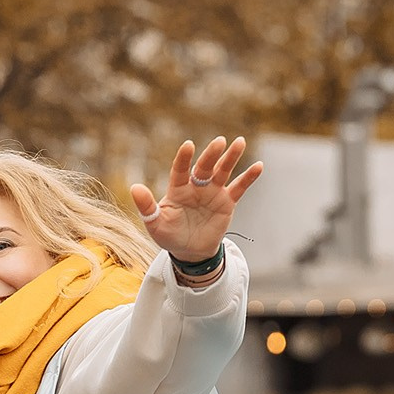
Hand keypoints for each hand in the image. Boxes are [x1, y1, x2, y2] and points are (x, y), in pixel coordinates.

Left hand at [130, 137, 263, 265]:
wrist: (189, 251)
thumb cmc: (169, 236)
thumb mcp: (155, 224)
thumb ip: (146, 206)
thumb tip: (134, 187)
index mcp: (177, 189)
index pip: (180, 170)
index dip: (183, 158)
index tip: (188, 145)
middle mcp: (195, 187)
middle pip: (204, 167)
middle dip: (211, 155)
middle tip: (219, 141)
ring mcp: (212, 193)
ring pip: (222, 172)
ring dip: (231, 157)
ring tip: (239, 142)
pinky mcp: (227, 202)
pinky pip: (239, 188)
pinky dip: (248, 177)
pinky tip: (259, 166)